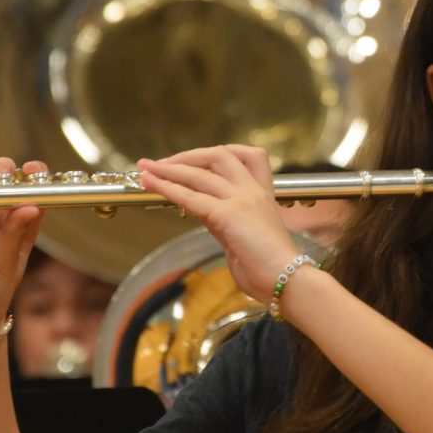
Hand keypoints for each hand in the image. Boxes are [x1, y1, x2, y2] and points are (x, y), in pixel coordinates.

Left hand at [136, 145, 300, 301]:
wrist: (287, 280)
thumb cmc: (272, 269)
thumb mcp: (246, 237)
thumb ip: (227, 222)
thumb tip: (204, 214)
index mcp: (264, 195)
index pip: (251, 156)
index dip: (222, 153)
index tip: (198, 160)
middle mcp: (253, 191)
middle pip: (220, 155)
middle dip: (189, 156)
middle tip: (163, 163)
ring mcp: (242, 200)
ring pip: (200, 174)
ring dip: (168, 169)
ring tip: (145, 168)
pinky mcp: (228, 214)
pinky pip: (191, 196)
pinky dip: (166, 187)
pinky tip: (149, 183)